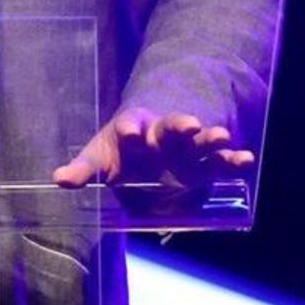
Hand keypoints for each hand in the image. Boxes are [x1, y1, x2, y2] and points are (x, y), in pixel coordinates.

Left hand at [52, 108, 253, 187]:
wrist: (147, 142)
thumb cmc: (119, 153)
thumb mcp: (99, 158)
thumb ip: (83, 170)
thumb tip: (58, 180)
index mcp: (130, 130)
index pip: (128, 127)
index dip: (130, 129)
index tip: (130, 131)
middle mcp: (158, 134)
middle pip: (168, 127)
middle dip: (178, 125)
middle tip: (190, 123)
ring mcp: (182, 147)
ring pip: (197, 140)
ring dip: (209, 137)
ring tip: (221, 135)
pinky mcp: (200, 163)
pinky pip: (218, 161)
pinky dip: (231, 159)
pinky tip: (245, 159)